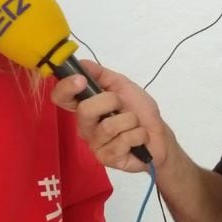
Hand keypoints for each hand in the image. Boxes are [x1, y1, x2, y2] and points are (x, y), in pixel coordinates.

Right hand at [51, 60, 166, 172]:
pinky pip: (122, 141)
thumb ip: (101, 74)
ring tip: (135, 125)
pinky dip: (138, 135)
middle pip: (85, 110)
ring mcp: (94, 143)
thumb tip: (81, 62)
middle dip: (112, 102)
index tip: (81, 80)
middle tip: (123, 106)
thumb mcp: (123, 86)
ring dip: (130, 121)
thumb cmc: (140, 111)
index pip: (62, 98)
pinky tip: (138, 140)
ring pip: (108, 126)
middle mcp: (85, 125)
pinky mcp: (106, 158)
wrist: (160, 137)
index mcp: (85, 106)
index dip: (65, 88)